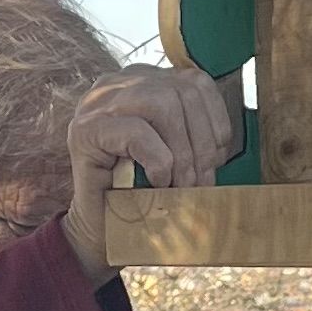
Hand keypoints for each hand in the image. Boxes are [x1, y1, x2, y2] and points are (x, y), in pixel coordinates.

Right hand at [61, 65, 241, 286]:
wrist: (103, 230)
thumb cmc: (145, 192)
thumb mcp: (179, 154)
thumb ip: (196, 131)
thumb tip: (228, 138)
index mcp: (143, 82)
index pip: (193, 80)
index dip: (216, 118)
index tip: (218, 157)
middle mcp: (117, 85)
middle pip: (179, 91)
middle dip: (201, 142)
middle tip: (201, 182)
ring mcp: (97, 105)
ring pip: (159, 103)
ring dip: (181, 151)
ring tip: (181, 184)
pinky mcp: (84, 130)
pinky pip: (135, 130)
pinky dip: (157, 159)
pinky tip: (158, 181)